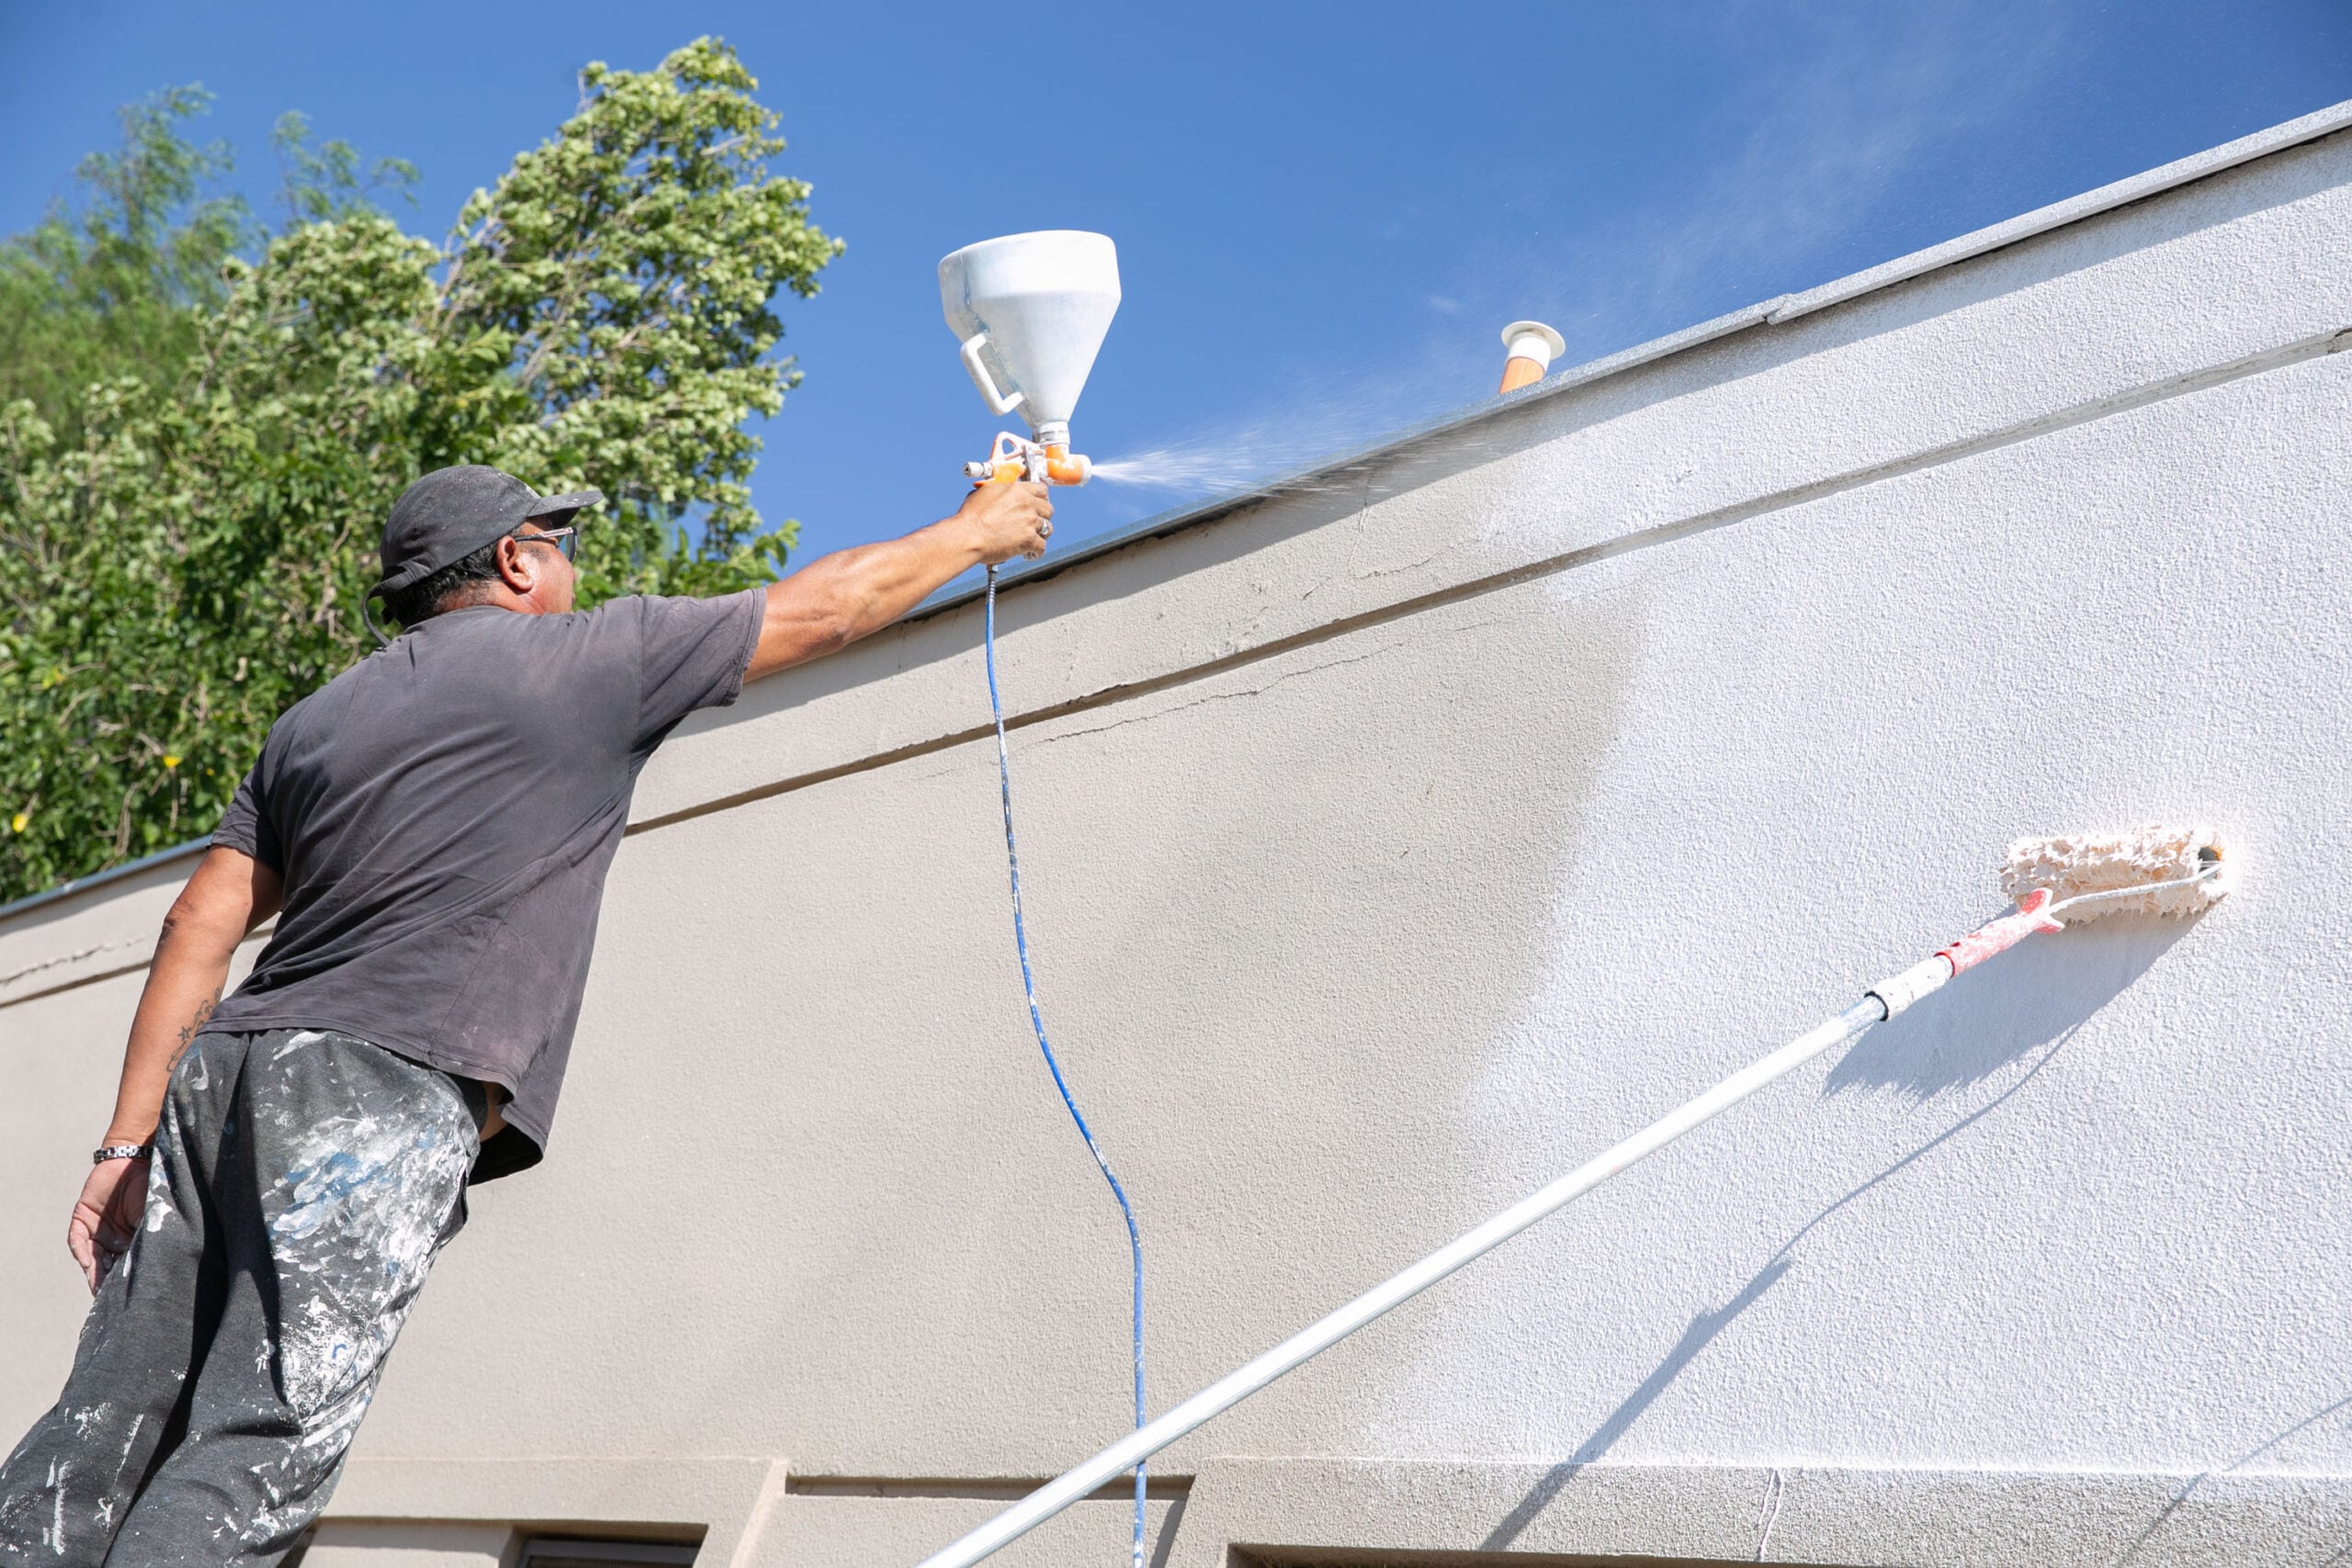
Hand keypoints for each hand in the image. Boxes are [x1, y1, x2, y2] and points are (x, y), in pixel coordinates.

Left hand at [69, 1154, 148, 1293]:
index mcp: (132, 1239)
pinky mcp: (82, 1219)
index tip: (129, 1299)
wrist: (134, 1159)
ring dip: (95, 1273)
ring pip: (92, 1259)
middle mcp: (113, 1238)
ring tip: (99, 1291)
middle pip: (107, 1266)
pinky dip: (82, 1253)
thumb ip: (149, 1239)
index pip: (126, 1265)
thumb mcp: (153, 1217)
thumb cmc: (152, 1186)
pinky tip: (89, 1263)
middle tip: (111, 1302)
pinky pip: (78, 1241)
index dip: (125, 1281)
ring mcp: (97, 1230)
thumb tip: (153, 1268)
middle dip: (108, 1284)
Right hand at [954, 480, 1053, 566]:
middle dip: (1043, 516)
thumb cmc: (970, 516)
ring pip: (1048, 527)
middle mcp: (1026, 502)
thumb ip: (999, 490)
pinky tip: (1031, 552)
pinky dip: (1037, 550)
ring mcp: (1030, 521)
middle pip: (1048, 508)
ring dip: (1041, 533)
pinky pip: (1042, 546)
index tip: (1039, 502)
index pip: (1041, 489)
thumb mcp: (984, 492)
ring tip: (1033, 538)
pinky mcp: (1029, 539)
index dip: (1041, 497)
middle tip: (1036, 522)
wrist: (968, 536)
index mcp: (1016, 489)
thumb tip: (1001, 492)